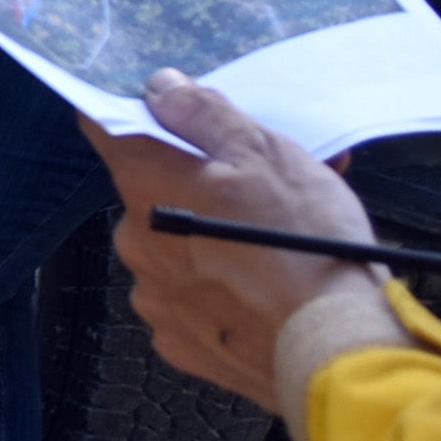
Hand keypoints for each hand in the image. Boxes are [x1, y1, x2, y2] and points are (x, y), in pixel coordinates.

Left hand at [83, 73, 385, 409]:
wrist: (334, 351)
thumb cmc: (302, 241)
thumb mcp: (265, 154)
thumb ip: (204, 115)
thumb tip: (160, 89)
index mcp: (145, 185)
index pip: (106, 128)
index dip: (135, 113)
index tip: (165, 109)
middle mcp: (133, 240)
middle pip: (153, 191)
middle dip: (200, 183)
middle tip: (262, 187)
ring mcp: (153, 297)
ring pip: (174, 247)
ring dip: (210, 238)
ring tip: (276, 244)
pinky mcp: (179, 342)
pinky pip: (191, 299)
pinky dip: (219, 290)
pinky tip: (264, 291)